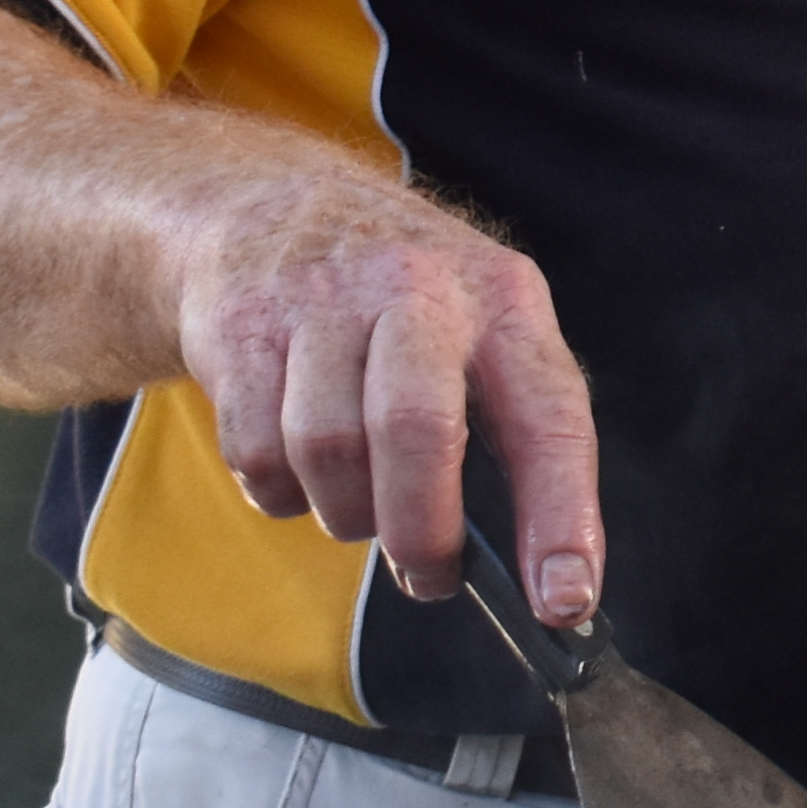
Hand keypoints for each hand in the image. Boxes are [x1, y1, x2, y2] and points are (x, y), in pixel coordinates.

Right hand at [162, 181, 606, 630]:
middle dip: (422, 532)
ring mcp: (320, 301)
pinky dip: (279, 491)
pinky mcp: (241, 327)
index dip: (562, 513)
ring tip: (358, 501)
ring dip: (345, 513)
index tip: (565, 600)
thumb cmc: (400, 301)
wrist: (269, 208)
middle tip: (429, 573)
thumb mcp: (482, 326)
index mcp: (503, 300)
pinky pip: (256, 454)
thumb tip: (545, 576)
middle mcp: (416, 288)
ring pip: (326, 451)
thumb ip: (512, 429)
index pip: (550, 414)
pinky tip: (296, 467)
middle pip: (417, 431)